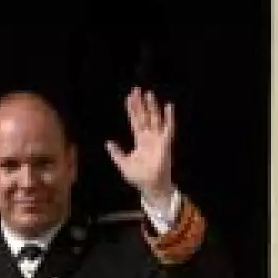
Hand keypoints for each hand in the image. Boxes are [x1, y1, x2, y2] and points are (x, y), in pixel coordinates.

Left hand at [105, 87, 175, 208]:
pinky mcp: (165, 143)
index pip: (135, 121)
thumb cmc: (139, 178)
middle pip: (144, 116)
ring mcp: (158, 139)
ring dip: (152, 106)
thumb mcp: (123, 164)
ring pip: (154, 119)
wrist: (151, 187)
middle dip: (140, 104)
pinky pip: (169, 128)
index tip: (129, 98)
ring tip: (148, 93)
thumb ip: (116, 153)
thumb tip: (107, 143)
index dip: (132, 110)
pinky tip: (168, 106)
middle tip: (136, 90)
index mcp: (140, 141)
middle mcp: (149, 137)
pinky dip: (169, 118)